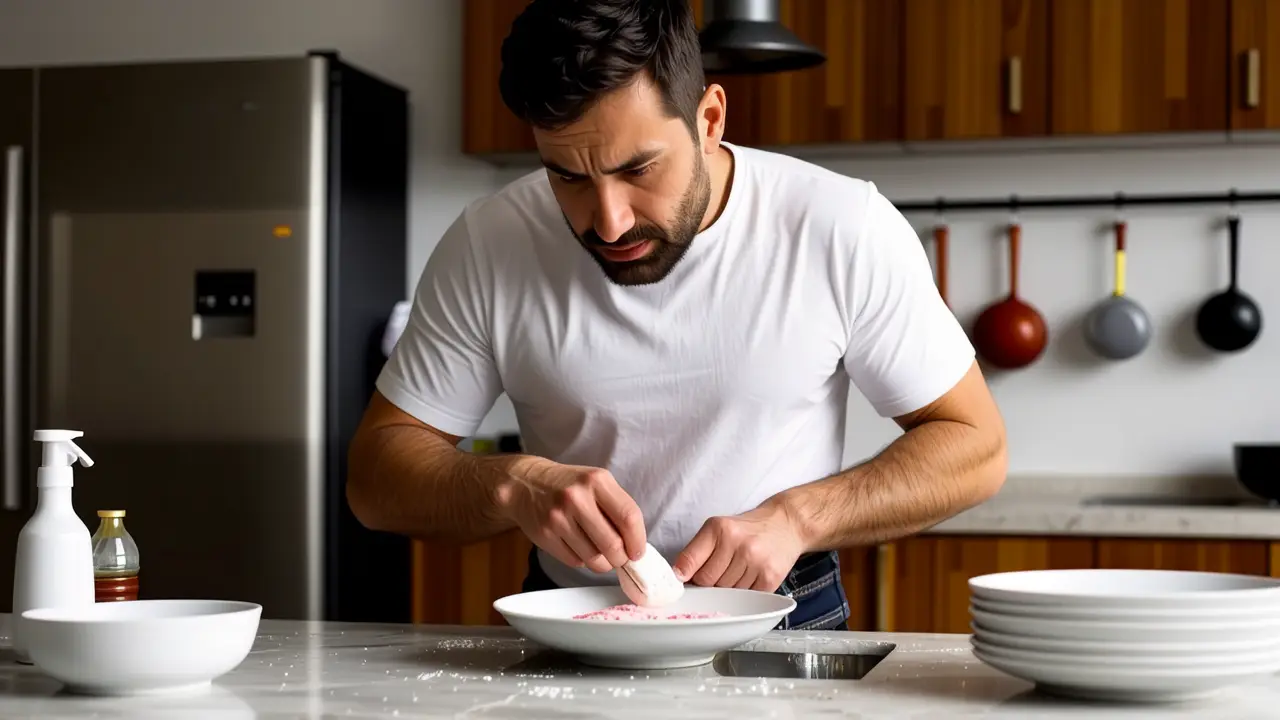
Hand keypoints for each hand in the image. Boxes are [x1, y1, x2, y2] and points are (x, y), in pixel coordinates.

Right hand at [496, 460, 645, 573]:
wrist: (525, 485)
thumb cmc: (569, 486)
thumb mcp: (596, 483)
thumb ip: (617, 508)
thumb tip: (635, 545)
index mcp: (596, 481)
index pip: (629, 517)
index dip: (638, 541)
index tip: (638, 552)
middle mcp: (577, 498)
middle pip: (612, 544)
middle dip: (621, 558)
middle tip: (620, 558)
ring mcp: (558, 517)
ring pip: (594, 558)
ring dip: (603, 563)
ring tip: (602, 555)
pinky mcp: (545, 535)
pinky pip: (575, 561)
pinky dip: (583, 561)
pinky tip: (581, 549)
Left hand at [672, 502, 805, 591]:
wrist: (786, 524)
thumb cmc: (748, 529)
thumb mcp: (718, 528)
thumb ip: (696, 551)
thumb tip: (678, 577)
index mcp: (719, 529)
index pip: (689, 563)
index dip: (684, 575)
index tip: (683, 580)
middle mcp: (738, 544)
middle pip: (706, 582)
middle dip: (709, 581)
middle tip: (721, 569)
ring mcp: (755, 561)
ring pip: (725, 592)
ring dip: (728, 587)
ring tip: (738, 570)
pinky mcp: (769, 577)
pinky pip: (745, 598)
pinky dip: (744, 593)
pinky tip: (750, 577)